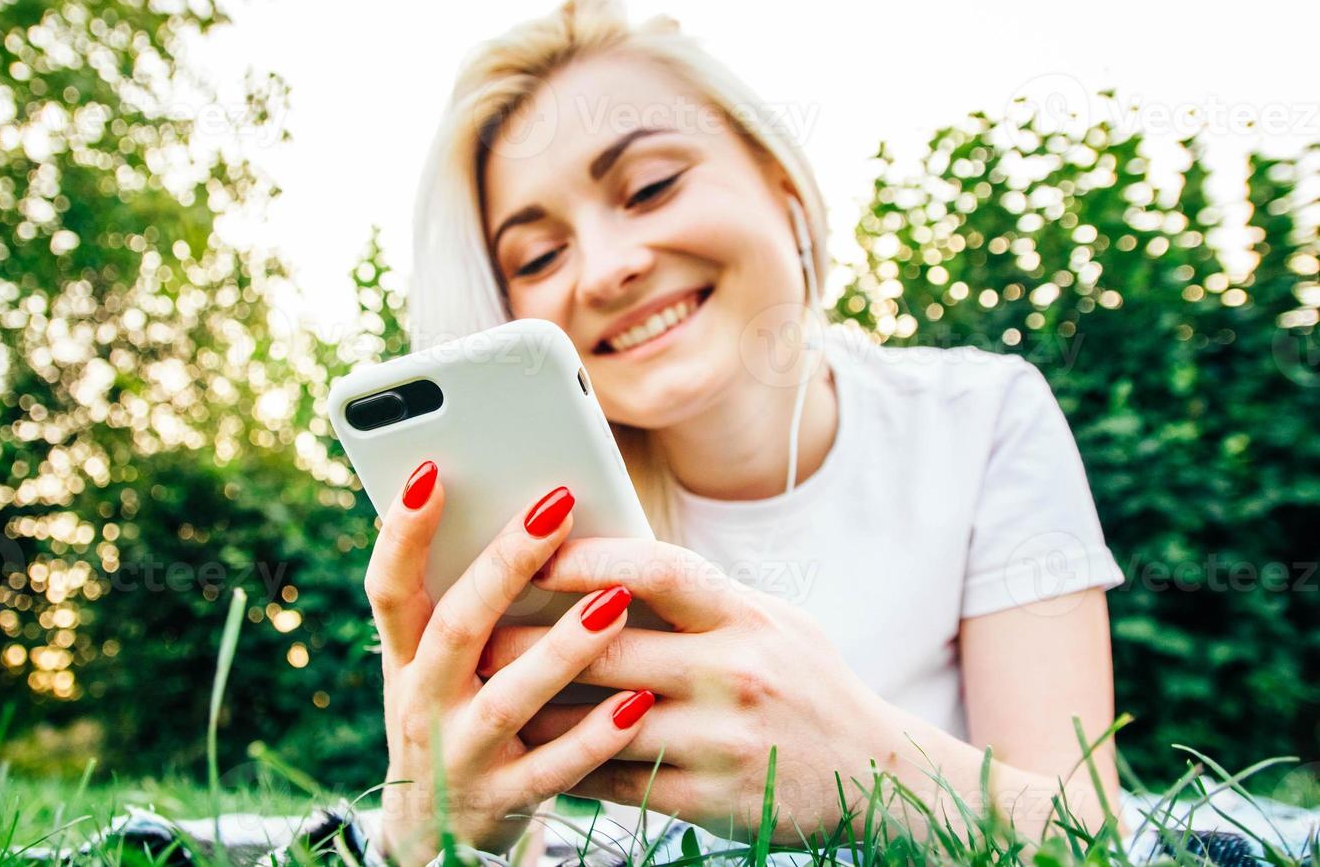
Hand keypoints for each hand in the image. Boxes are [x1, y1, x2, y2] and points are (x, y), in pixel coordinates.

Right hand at [367, 463, 655, 866]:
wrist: (434, 841)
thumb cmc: (455, 716)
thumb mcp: (437, 666)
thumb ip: (463, 606)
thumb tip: (523, 512)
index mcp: (404, 658)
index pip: (389, 587)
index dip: (403, 533)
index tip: (430, 471)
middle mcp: (422, 702)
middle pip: (458, 626)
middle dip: (505, 564)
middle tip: (556, 505)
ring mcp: (461, 755)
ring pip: (510, 698)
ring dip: (562, 649)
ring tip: (616, 602)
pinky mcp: (503, 802)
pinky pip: (555, 770)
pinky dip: (594, 737)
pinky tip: (636, 703)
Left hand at [479, 537, 887, 842]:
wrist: (872, 772)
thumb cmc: (803, 680)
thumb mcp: (770, 621)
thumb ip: (698, 599)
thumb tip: (604, 565)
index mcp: (746, 617)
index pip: (658, 570)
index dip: (590, 556)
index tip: (533, 548)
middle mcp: (736, 673)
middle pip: (610, 648)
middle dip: (531, 639)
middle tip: (475, 630)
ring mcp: (722, 741)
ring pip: (600, 721)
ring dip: (535, 707)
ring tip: (486, 692)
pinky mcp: (710, 800)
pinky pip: (616, 780)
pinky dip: (568, 764)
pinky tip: (531, 751)